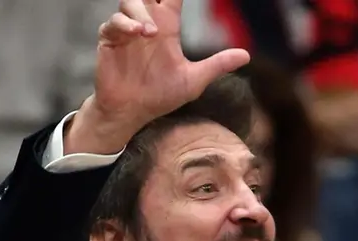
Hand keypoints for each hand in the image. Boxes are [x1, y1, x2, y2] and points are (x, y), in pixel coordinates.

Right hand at [66, 0, 249, 153]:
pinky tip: (137, 33)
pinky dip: (124, 24)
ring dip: (140, 12)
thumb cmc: (161, 96)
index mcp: (167, 28)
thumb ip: (217, 65)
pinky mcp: (110, 41)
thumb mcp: (193, 81)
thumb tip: (246, 55)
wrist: (133, 113)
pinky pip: (113, 23)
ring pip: (130, 3)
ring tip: (150, 32)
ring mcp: (127, 31)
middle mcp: (148, 24)